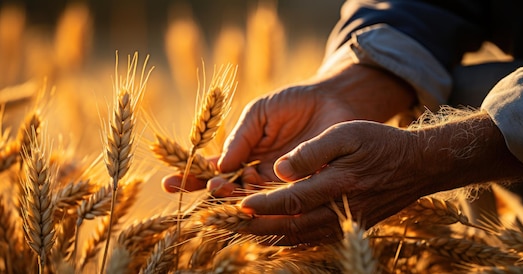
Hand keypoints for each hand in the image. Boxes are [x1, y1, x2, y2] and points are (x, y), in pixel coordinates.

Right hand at [162, 63, 415, 195]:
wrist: (335, 100)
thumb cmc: (295, 102)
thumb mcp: (260, 112)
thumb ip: (240, 136)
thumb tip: (218, 165)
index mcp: (244, 156)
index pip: (213, 171)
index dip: (192, 177)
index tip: (170, 182)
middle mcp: (258, 175)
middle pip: (229, 192)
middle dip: (211, 195)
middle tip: (202, 195)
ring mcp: (279, 184)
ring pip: (253, 200)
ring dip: (236, 202)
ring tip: (222, 201)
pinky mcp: (302, 189)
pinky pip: (282, 201)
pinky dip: (267, 205)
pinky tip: (252, 207)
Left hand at [236, 113, 522, 244]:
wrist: (417, 165)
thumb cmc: (381, 143)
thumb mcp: (348, 134)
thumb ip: (313, 151)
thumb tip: (281, 168)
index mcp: (338, 185)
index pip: (292, 201)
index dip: (262, 205)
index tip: (236, 204)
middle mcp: (340, 211)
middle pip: (290, 227)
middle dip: (256, 226)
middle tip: (227, 224)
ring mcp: (346, 224)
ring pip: (299, 239)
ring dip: (268, 236)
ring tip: (241, 232)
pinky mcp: (349, 229)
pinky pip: (312, 240)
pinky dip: (289, 240)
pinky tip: (273, 236)